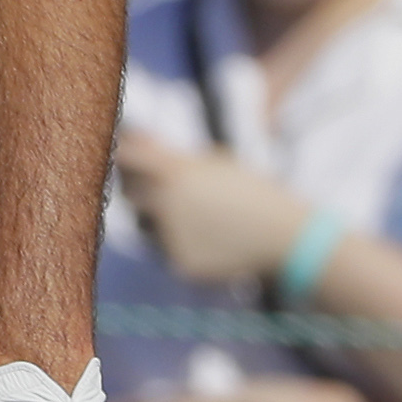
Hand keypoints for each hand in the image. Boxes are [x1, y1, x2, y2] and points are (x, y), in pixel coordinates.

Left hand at [108, 130, 312, 294]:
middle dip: (137, 189)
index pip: (126, 157)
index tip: (118, 155)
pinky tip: (214, 242)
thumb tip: (135, 138)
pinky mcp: (179, 263)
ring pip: (147, 226)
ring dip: (159, 220)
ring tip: (204, 218)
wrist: (283, 234)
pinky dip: (182, 247)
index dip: (119, 156)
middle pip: (129, 193)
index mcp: (174, 170)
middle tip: (162, 191)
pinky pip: (167, 252)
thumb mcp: (215, 163)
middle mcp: (165, 201)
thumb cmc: (249, 192)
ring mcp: (169, 235)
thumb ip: (172, 154)